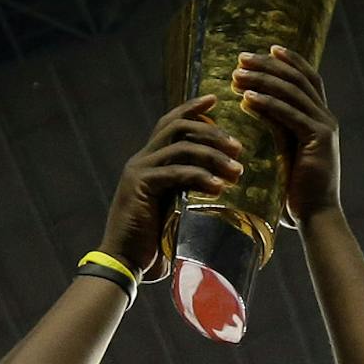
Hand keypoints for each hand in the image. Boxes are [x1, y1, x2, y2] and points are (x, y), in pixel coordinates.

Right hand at [98, 96, 243, 275]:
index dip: (192, 109)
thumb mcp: (174, 211)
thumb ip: (188, 194)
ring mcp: (139, 171)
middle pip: (178, 127)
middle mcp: (142, 160)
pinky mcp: (141, 186)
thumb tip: (219, 190)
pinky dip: (201, 177)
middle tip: (239, 146)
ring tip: (237, 172)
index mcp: (149, 162)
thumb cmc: (152, 244)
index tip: (216, 100)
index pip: (170, 124)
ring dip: (214, 156)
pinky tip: (219, 188)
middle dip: (212, 132)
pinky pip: (176, 173)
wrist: (124, 263)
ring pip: (181, 147)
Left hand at [231, 45, 340, 224]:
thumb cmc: (298, 191)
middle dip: (269, 64)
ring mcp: (325, 127)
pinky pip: (290, 114)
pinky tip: (247, 98)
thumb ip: (276, 127)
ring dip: (263, 79)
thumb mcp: (285, 150)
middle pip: (298, 79)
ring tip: (238, 75)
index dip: (290, 61)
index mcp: (321, 119)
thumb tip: (251, 103)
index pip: (307, 79)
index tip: (267, 48)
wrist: (316, 216)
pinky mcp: (318, 139)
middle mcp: (326, 118)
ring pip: (292, 91)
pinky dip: (268, 103)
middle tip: (241, 58)